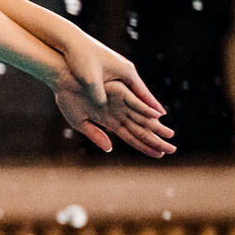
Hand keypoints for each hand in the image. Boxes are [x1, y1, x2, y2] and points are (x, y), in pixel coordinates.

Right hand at [53, 70, 176, 156]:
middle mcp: (118, 112)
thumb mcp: (79, 122)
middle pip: (141, 130)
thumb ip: (95, 134)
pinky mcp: (118, 91)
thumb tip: (109, 148)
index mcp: (110, 121)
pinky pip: (134, 101)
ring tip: (170, 135)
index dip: (145, 147)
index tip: (158, 156)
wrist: (61, 77)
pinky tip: (157, 117)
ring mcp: (119, 102)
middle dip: (156, 141)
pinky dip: (145, 109)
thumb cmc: (67, 98)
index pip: (132, 137)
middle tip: (172, 150)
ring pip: (142, 117)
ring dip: (156, 127)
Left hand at [55, 32, 165, 115]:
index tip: (163, 116)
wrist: (71, 40)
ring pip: (129, 89)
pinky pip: (119, 86)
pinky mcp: (107, 68)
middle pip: (139, 92)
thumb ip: (98, 96)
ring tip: (144, 113)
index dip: (152, 106)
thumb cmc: (81, 58)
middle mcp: (125, 69)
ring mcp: (116, 68)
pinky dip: (123, 96)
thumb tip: (103, 108)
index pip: (143, 93)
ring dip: (136, 101)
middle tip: (158, 119)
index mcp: (126, 71)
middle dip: (148, 106)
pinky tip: (123, 102)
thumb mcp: (90, 80)